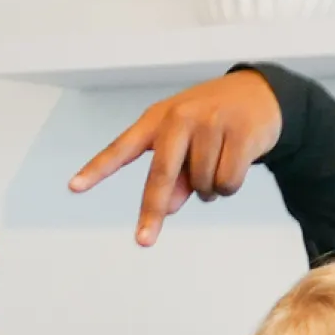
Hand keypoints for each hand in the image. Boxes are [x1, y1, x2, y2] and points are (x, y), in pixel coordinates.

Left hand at [67, 66, 284, 245]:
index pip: (121, 148)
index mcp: (157, 119)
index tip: (74, 187)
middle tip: (144, 241)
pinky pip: (228, 181)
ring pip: (201, 185)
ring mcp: (211, 122)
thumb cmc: (211, 123)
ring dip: (208, 191)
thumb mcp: (184, 143)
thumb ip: (172, 176)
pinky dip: (229, 186)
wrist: (260, 93)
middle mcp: (180, 118)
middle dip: (151, 211)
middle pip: (160, 174)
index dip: (97, 169)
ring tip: (218, 166)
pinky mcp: (240, 132)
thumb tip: (165, 208)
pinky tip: (236, 165)